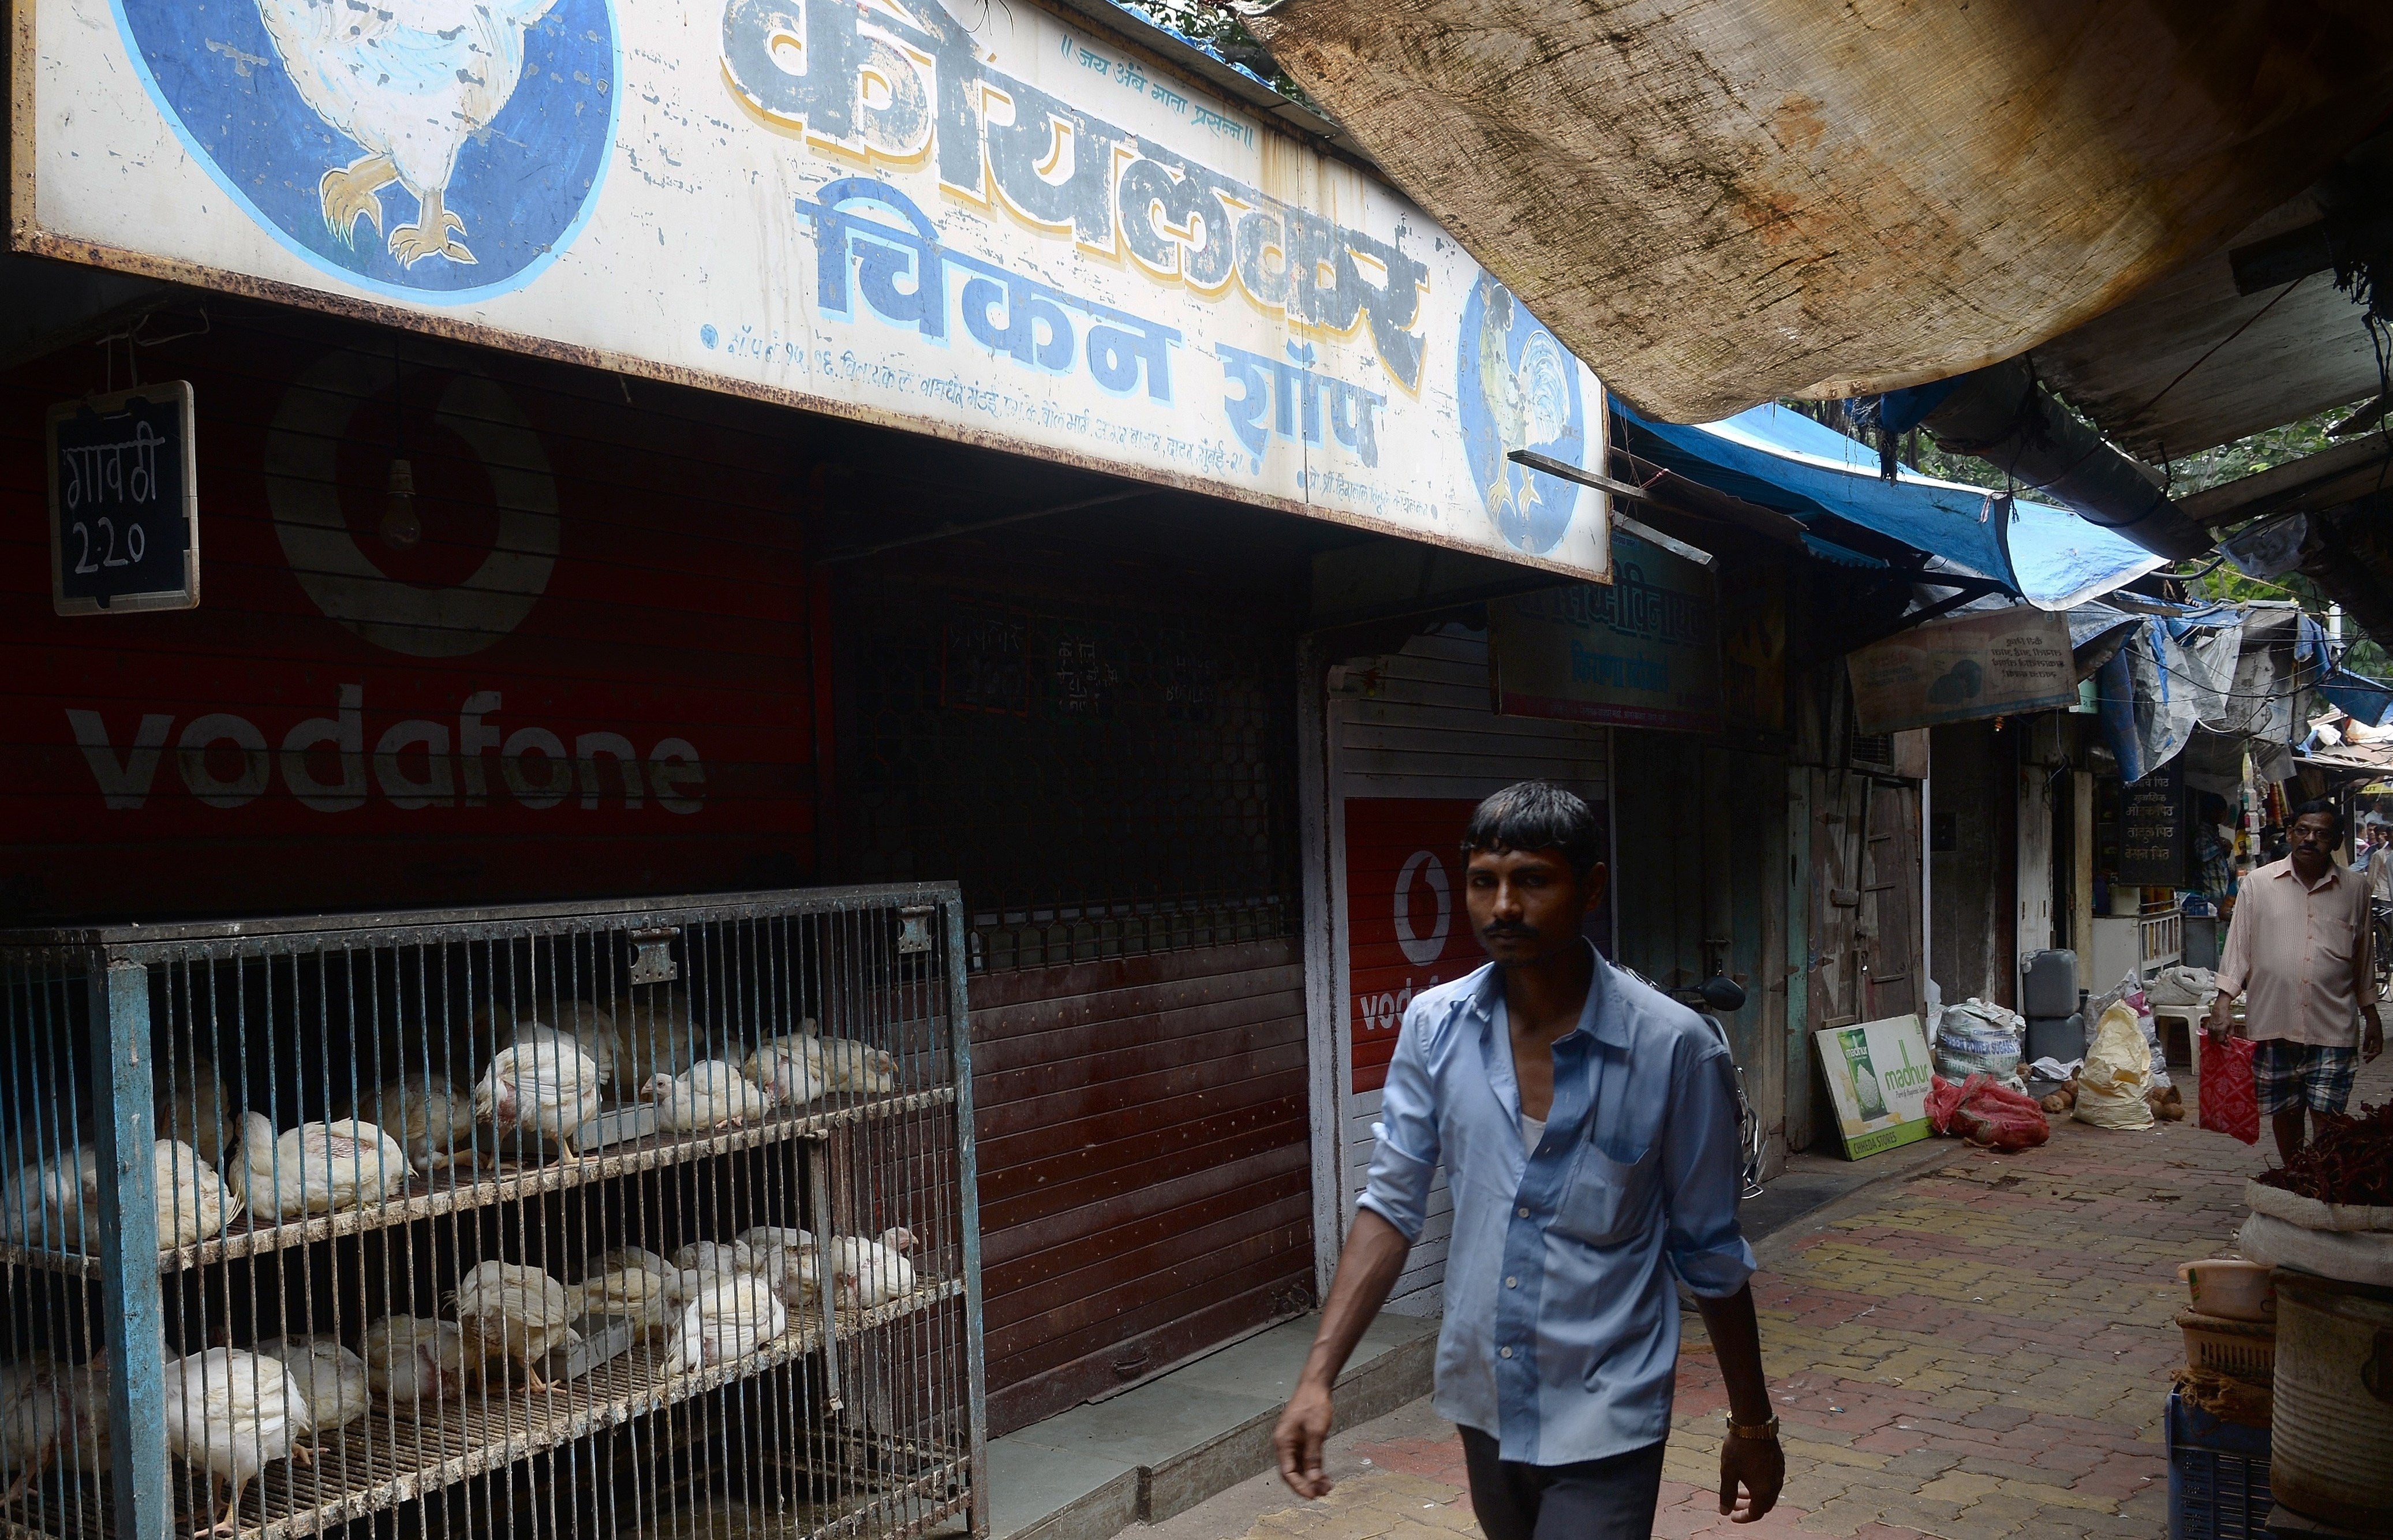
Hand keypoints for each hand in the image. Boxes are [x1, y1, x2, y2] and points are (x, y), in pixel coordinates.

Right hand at [1274, 1380, 1334, 1498]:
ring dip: (1312, 1479)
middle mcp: (1285, 1445)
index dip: (1299, 1487)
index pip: (1288, 1473)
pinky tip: (1325, 1477)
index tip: (1312, 1496)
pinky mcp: (1302, 1440)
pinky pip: (1307, 1460)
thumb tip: (1312, 1480)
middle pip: (1293, 1473)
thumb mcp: (1316, 1432)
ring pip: (1301, 1468)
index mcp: (1283, 1443)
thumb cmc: (1313, 1404)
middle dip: (1306, 1485)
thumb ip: (1313, 1457)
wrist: (1315, 1386)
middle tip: (1323, 1494)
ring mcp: (1294, 1443)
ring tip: (1327, 1488)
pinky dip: (1315, 1470)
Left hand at [1719, 1430, 1784, 1522]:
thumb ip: (1727, 1494)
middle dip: (1749, 1507)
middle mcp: (1775, 1485)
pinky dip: (1761, 1486)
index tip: (1732, 1516)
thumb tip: (1724, 1512)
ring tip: (1740, 1492)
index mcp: (1763, 1491)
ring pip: (1769, 1493)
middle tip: (1734, 1505)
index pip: (1756, 1514)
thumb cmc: (1739, 1449)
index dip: (1743, 1518)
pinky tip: (1750, 1477)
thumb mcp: (1728, 1473)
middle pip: (1764, 1505)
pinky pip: (1772, 1482)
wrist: (1754, 1424)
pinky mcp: (1780, 1463)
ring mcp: (1779, 1474)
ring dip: (1755, 1496)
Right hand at [2206, 1002, 2234, 1041]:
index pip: (2221, 1041)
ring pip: (2211, 1038)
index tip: (2227, 1044)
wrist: (2219, 1010)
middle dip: (2220, 1042)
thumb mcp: (2232, 1025)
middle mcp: (2214, 1031)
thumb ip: (2231, 1032)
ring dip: (2215, 1040)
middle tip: (2223, 1043)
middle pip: (2216, 1040)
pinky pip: (2209, 1034)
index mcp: (2220, 1031)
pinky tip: (2214, 1036)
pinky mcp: (2208, 1026)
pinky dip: (2211, 1036)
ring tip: (2218, 1041)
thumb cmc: (2226, 1016)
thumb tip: (2230, 1037)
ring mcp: (2210, 1029)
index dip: (2224, 1044)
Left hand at [2366, 1007, 2383, 1063]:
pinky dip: (2370, 1048)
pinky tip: (2365, 1050)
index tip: (2367, 1060)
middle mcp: (2379, 1042)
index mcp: (2379, 1042)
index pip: (2377, 1052)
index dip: (2372, 1057)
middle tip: (2365, 1060)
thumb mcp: (2367, 1036)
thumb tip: (2365, 1051)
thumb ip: (2366, 1044)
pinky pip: (2373, 1045)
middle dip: (2371, 1056)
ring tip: (2364, 1056)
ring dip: (2370, 1053)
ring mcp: (2378, 1040)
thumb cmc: (2371, 1028)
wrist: (2374, 1020)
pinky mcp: (2375, 1038)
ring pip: (2374, 1049)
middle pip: (2376, 1052)